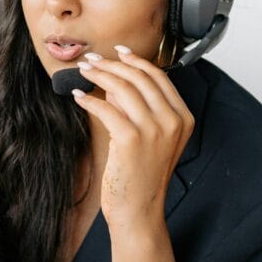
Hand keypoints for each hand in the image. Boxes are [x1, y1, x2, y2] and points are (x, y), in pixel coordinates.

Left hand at [72, 47, 194, 231]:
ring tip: (84, 72)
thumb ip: (139, 108)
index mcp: (182, 118)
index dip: (136, 61)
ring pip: (123, 87)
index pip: (159, 77)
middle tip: (93, 60)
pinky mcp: (130, 139)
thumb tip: (116, 80)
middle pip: (140, 77)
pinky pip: (106, 108)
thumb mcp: (151, 137)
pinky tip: (78, 96)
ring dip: (99, 76)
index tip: (118, 52)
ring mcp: (154, 130)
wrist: (139, 210)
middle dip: (113, 64)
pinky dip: (89, 99)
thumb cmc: (142, 175)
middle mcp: (172, 121)